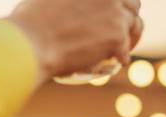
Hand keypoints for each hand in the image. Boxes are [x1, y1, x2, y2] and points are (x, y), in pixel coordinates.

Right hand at [8, 0, 141, 83]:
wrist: (32, 43)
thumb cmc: (30, 21)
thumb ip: (63, 0)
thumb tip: (59, 4)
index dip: (118, 2)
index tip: (113, 11)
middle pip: (133, 3)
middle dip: (129, 16)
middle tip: (122, 29)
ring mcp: (116, 15)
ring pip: (135, 25)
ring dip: (132, 36)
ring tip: (125, 47)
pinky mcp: (117, 38)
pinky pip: (126, 50)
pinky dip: (122, 57)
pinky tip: (118, 61)